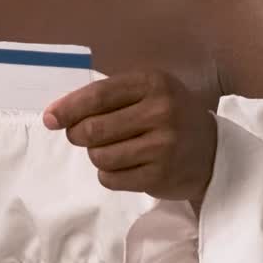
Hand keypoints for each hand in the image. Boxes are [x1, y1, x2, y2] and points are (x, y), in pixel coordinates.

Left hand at [42, 69, 217, 208]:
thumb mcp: (147, 93)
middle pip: (93, 129)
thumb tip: (55, 115)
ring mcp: (163, 145)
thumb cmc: (168, 117)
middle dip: (78, 135)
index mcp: (153, 84)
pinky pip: (111, 178)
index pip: (98, 95)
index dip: (68, 108)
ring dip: (97, 155)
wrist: (213, 151)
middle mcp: (161, 112)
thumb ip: (106, 97)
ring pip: (100, 156)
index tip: (50, 118)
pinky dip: (109, 174)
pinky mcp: (160, 175)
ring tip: (114, 150)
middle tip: (83, 136)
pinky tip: (126, 166)